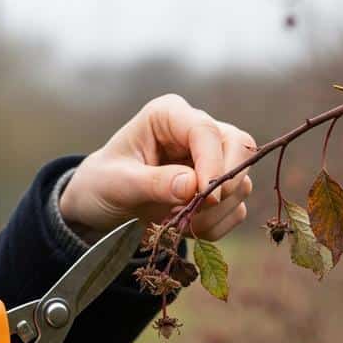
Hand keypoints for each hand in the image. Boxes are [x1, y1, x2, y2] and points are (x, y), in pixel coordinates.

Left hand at [59, 93, 255, 240]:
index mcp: (169, 115)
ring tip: (177, 220)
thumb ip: (153, 182)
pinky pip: (235, 209)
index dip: (212, 162)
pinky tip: (186, 227)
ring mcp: (211, 161)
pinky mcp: (216, 190)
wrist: (102, 205)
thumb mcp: (117, 183)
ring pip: (241, 182)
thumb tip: (192, 185)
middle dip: (224, 184)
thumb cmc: (102, 183)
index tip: (204, 195)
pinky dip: (215, 226)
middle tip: (198, 209)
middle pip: (238, 148)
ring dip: (216, 211)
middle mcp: (196, 132)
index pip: (206, 130)